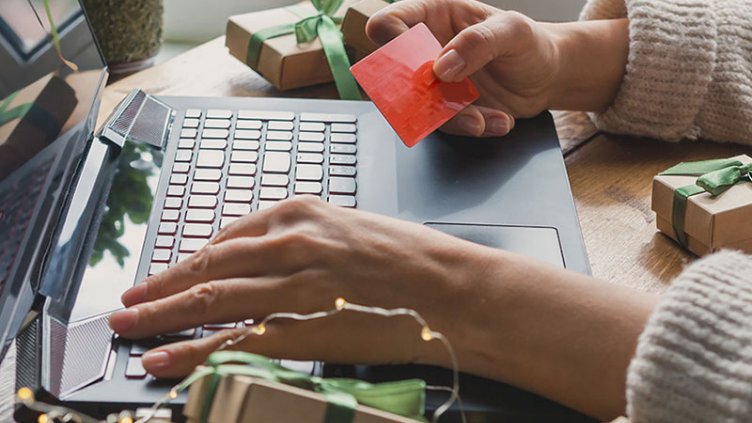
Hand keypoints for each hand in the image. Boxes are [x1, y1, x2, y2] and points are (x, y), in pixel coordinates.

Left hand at [109, 196, 490, 377]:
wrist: (454, 287)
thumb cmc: (412, 258)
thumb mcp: (350, 228)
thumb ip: (304, 239)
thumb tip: (267, 259)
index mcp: (300, 213)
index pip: (225, 238)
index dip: (186, 261)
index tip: (165, 275)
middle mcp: (289, 243)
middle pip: (206, 268)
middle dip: (159, 288)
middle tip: (126, 303)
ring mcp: (294, 286)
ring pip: (211, 302)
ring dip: (162, 317)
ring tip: (129, 330)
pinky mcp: (305, 327)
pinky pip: (237, 342)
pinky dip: (194, 353)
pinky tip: (166, 362)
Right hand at [367, 0, 559, 136]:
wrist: (549, 77)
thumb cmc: (531, 43)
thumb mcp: (513, 31)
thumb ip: (477, 42)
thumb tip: (442, 66)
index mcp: (434, 15)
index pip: (389, 24)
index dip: (392, 45)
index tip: (419, 64)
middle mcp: (427, 49)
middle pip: (393, 73)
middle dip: (416, 94)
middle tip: (446, 96)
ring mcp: (435, 83)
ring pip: (419, 107)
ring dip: (451, 117)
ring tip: (484, 118)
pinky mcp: (447, 109)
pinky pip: (445, 125)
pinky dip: (471, 127)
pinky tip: (497, 120)